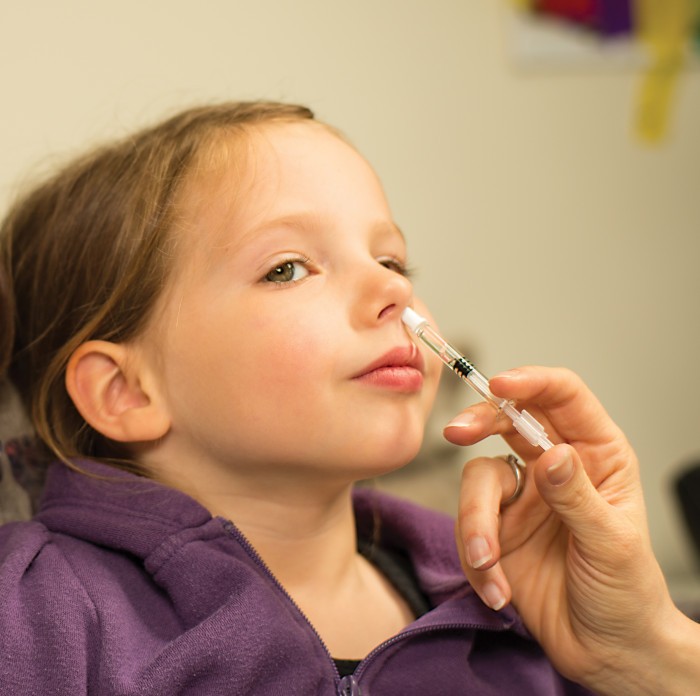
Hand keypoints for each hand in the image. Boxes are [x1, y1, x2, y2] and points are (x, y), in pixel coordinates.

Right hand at [445, 366, 699, 694]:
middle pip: (509, 420)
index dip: (532, 383)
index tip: (501, 385)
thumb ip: (577, 495)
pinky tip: (498, 589)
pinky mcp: (496, 527)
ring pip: (479, 478)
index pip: (563, 398)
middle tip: (457, 433)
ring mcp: (522, 496)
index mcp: (598, 455)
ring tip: (489, 563)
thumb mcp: (611, 543)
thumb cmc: (626, 595)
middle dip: (480, 423)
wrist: (603, 652)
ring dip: (476, 523)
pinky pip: (468, 523)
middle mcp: (554, 466)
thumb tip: (552, 454)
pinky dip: (475, 558)